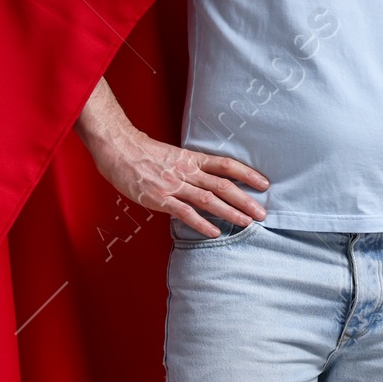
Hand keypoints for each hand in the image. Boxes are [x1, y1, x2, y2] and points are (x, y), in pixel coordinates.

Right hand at [78, 80, 266, 235]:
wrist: (118, 148)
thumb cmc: (143, 152)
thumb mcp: (173, 155)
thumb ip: (190, 168)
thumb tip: (207, 181)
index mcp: (192, 158)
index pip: (226, 165)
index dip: (248, 174)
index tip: (264, 184)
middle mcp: (187, 171)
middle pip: (224, 184)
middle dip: (246, 199)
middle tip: (263, 212)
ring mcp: (174, 185)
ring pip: (209, 199)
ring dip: (230, 212)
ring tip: (247, 223)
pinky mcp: (159, 198)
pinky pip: (184, 213)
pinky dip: (201, 223)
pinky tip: (215, 232)